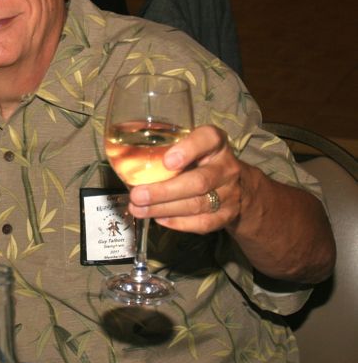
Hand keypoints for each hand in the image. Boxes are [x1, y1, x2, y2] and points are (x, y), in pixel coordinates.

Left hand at [126, 125, 244, 233]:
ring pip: (197, 205)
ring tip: (138, 209)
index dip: (188, 149)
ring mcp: (230, 194)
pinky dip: (178, 223)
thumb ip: (166, 147)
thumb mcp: (191, 145)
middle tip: (137, 195)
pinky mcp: (227, 216)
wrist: (239, 187)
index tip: (167, 161)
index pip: (208, 139)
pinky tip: (158, 218)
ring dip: (163, 209)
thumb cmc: (201, 161)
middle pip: (199, 181)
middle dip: (164, 191)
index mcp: (216, 143)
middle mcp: (226, 167)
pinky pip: (202, 223)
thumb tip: (124, 157)